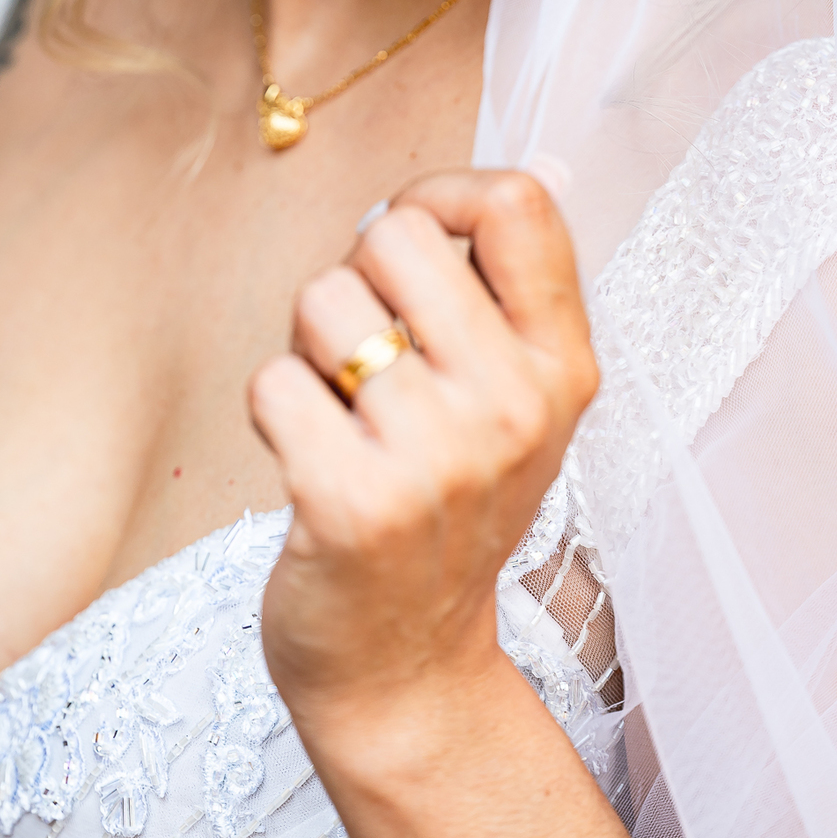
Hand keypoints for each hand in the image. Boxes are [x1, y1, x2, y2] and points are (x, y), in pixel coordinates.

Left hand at [247, 169, 597, 744]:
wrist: (408, 670)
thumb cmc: (448, 510)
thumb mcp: (517, 402)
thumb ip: (512, 290)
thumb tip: (543, 167)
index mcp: (562, 365)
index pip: (518, 201)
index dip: (442, 193)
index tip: (412, 248)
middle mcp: (515, 406)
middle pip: (397, 232)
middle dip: (357, 276)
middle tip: (366, 355)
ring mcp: (438, 458)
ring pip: (322, 301)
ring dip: (309, 350)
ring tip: (342, 416)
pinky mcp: (354, 504)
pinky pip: (274, 382)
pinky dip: (274, 412)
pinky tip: (311, 463)